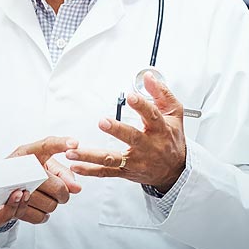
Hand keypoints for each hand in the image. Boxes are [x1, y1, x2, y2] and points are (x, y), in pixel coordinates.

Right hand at [8, 136, 81, 223]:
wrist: (1, 185)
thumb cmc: (29, 172)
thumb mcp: (45, 165)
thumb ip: (63, 173)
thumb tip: (76, 188)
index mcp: (27, 153)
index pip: (47, 145)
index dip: (61, 144)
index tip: (74, 144)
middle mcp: (19, 169)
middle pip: (58, 187)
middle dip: (63, 193)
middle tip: (58, 191)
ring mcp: (14, 189)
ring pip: (51, 205)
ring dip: (51, 203)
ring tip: (42, 195)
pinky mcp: (12, 208)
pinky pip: (40, 216)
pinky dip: (42, 214)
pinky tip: (36, 205)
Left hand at [65, 72, 185, 192]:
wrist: (175, 169)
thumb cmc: (172, 139)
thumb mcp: (174, 113)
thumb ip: (161, 93)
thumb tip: (148, 76)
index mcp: (160, 130)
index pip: (152, 116)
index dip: (142, 106)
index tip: (131, 96)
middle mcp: (147, 146)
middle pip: (132, 138)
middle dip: (117, 130)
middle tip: (103, 122)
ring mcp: (135, 161)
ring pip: (112, 159)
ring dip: (91, 156)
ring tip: (73, 152)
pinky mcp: (126, 171)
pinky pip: (106, 172)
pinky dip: (89, 170)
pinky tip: (76, 165)